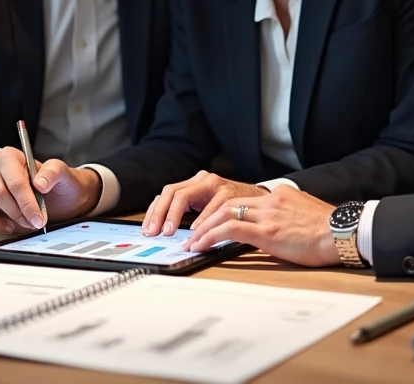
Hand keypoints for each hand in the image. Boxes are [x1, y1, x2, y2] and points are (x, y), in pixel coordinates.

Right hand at [0, 148, 102, 233]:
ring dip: (7, 218)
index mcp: (11, 156)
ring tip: (26, 224)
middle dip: (18, 213)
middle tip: (35, 223)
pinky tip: (10, 226)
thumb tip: (39, 183)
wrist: (55, 192)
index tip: (39, 218)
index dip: (27, 202)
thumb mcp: (62, 172)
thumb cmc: (55, 182)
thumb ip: (53, 172)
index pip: (16, 181)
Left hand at [141, 171, 267, 236]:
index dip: (154, 212)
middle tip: (155, 232)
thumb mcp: (209, 207)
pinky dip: (202, 218)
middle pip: (173, 192)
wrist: (266, 202)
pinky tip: (196, 230)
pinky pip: (211, 205)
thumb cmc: (235, 208)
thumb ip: (191, 213)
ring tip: (170, 233)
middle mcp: (203, 180)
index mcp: (196, 184)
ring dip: (176, 216)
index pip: (167, 194)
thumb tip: (163, 230)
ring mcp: (217, 184)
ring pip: (186, 195)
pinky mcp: (231, 192)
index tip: (147, 230)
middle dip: (160, 213)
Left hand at [181, 186, 340, 267]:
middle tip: (192, 233)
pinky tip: (201, 246)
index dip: (221, 213)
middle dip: (206, 220)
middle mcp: (270, 200)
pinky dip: (211, 236)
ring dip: (203, 229)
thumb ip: (285, 216)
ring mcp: (268, 214)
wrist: (344, 232)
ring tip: (192, 242)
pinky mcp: (268, 231)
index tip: (210, 224)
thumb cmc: (330, 230)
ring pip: (224, 215)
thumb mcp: (304, 215)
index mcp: (279, 195)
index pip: (242, 201)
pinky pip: (230, 230)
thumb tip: (275, 230)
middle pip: (227, 205)